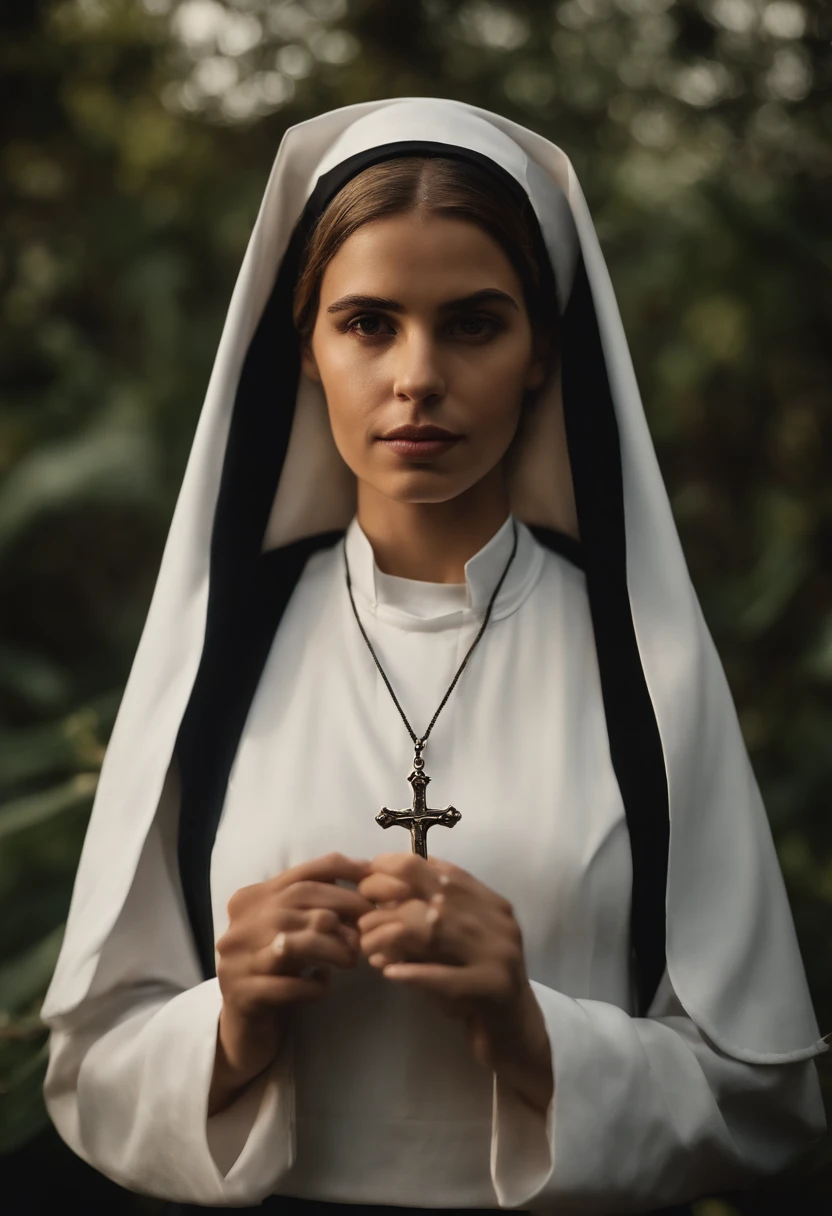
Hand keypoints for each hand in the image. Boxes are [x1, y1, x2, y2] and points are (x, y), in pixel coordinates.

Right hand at [210, 852, 372, 1113]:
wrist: (247, 1026)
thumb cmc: (280, 971)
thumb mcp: (295, 931)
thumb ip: (318, 905)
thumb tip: (367, 880)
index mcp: (251, 900)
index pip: (300, 874)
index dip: (340, 871)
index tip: (373, 877)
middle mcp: (239, 925)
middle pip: (298, 901)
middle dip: (343, 908)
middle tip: (372, 925)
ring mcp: (235, 961)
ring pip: (292, 942)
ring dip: (331, 947)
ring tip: (353, 957)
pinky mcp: (242, 996)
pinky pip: (286, 986)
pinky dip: (312, 986)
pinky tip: (323, 985)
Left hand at [356, 853, 552, 1112]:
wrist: (516, 1036)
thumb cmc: (477, 987)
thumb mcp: (457, 946)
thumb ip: (431, 919)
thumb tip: (380, 895)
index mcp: (491, 904)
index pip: (443, 871)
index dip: (402, 868)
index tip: (369, 876)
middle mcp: (499, 923)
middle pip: (437, 895)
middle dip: (392, 899)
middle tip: (361, 915)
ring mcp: (499, 955)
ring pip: (436, 931)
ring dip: (393, 935)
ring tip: (367, 945)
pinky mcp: (492, 989)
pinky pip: (445, 977)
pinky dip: (414, 973)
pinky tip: (389, 973)